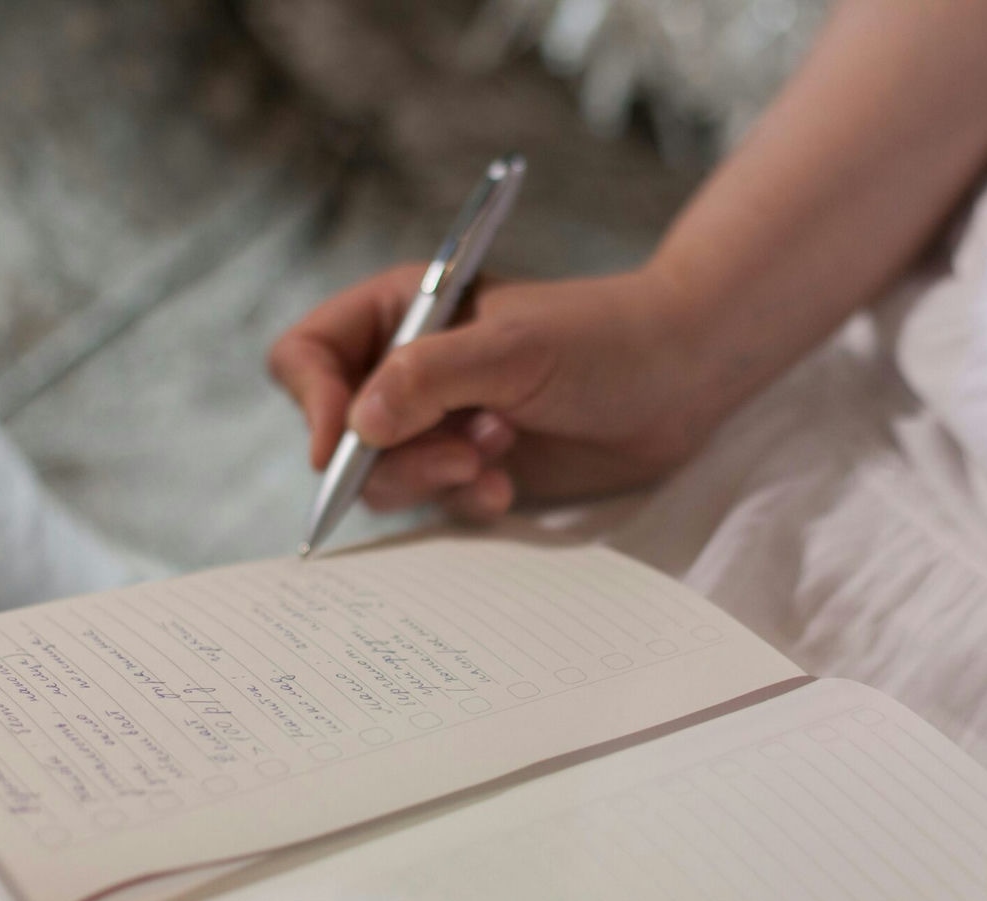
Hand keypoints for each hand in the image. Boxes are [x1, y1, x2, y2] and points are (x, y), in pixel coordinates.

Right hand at [267, 266, 723, 520]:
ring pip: (382, 478)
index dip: (313, 401)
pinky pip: (434, 504)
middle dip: (390, 456)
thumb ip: (429, 379)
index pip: (307, 356)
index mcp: (400, 311)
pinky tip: (511, 484)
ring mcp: (436, 423)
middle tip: (459, 455)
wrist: (679, 379)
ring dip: (434, 477)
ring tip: (497, 455)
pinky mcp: (471, 468)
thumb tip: (356, 427)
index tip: (343, 444)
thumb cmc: (600, 339)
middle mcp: (406, 368)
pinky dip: (466, 499)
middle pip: (338, 433)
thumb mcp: (512, 349)